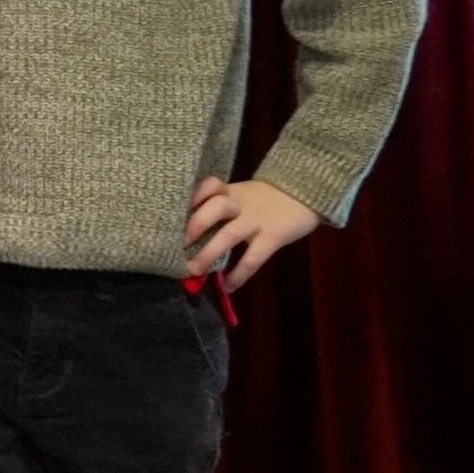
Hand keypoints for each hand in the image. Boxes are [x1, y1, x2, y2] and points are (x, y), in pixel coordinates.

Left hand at [184, 176, 319, 290]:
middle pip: (214, 209)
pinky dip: (238, 274)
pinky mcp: (273, 236)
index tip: (168, 212)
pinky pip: (253, 258)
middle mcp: (239, 204)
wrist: (305, 194)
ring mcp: (256, 220)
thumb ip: (217, 207)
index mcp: (228, 192)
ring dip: (208, 254)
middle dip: (193, 227)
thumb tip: (186, 234)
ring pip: (229, 235)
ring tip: (193, 271)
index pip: (207, 186)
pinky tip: (227, 287)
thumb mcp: (238, 195)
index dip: (190, 197)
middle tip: (174, 246)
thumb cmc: (263, 198)